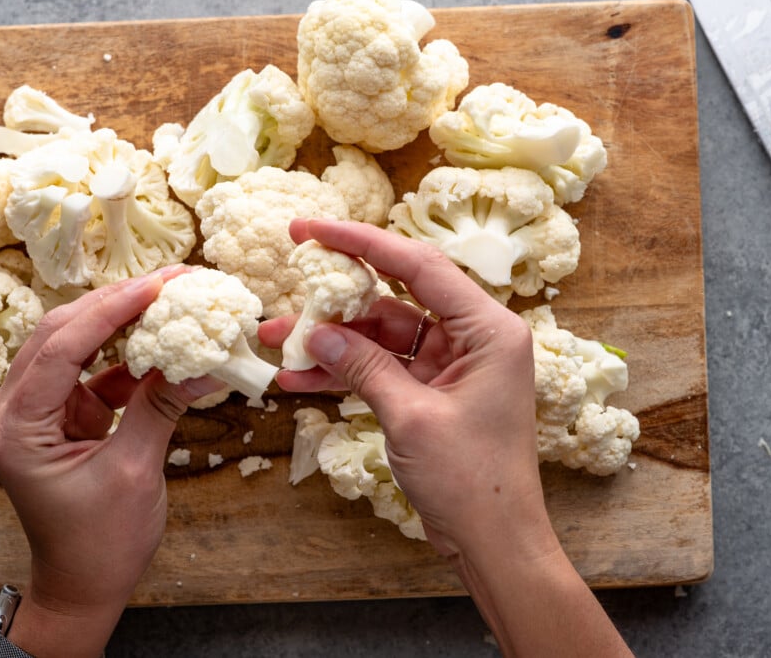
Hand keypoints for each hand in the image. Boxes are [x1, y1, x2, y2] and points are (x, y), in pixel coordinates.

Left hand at [0, 266, 221, 655]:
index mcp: (16, 427)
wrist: (82, 586)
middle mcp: (14, 411)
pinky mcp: (61, 415)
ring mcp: (36, 411)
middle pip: (61, 335)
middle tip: (169, 280)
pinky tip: (164, 342)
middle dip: (115, 304)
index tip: (155, 285)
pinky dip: (128, 358)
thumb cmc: (98, 544)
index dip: (109, 311)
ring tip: (168, 298)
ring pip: (75, 346)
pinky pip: (93, 372)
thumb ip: (160, 407)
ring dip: (121, 323)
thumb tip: (201, 361)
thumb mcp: (134, 471)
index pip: (60, 349)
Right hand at [260, 218, 543, 554]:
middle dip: (340, 292)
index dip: (361, 241)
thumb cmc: (472, 480)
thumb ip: (364, 367)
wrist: (494, 542)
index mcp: (488, 329)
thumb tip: (317, 331)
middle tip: (291, 276)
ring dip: (332, 340)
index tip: (311, 228)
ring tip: (277, 341)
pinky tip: (298, 379)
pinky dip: (344, 372)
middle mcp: (472, 338)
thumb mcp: (411, 417)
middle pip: (396, 295)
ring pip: (381, 335)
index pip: (418, 265)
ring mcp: (449, 366)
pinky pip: (381, 369)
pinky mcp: (430, 393)